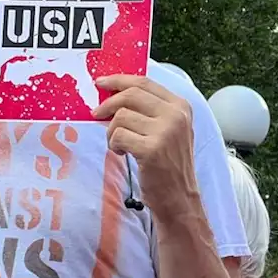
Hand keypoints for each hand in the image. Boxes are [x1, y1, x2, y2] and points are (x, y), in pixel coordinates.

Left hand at [94, 75, 196, 216]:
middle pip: (130, 95)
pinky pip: (118, 136)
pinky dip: (114, 145)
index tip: (100, 83)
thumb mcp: (170, 130)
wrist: (179, 197)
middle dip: (108, 104)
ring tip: (121, 145)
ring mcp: (166, 131)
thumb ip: (151, 110)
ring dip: (112, 132)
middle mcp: (176, 115)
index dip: (118, 80)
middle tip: (96, 114)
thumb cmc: (169, 164)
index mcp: (181, 106)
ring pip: (121, 116)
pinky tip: (123, 154)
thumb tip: (114, 93)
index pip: (144, 82)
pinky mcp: (152, 149)